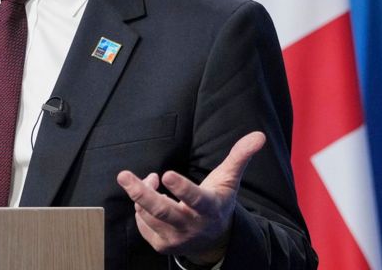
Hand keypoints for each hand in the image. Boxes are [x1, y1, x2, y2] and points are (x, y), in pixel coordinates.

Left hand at [117, 131, 265, 264]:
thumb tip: (258, 135)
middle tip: (123, 176)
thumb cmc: (218, 201)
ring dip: (143, 193)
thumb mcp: (229, 180)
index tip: (165, 173)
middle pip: (162, 211)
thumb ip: (240, 157)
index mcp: (209, 208)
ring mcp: (175, 239)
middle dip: (141, 193)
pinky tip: (152, 197)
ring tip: (151, 179)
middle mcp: (192, 227)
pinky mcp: (162, 245)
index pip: (195, 199)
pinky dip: (140, 207)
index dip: (181, 188)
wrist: (214, 239)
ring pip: (148, 215)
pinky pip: (142, 223)